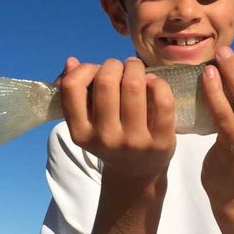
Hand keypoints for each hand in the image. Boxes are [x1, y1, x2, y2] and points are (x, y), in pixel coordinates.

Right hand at [59, 56, 175, 178]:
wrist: (137, 172)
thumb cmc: (110, 137)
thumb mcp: (87, 122)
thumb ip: (76, 92)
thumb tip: (71, 61)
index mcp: (80, 133)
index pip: (72, 87)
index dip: (85, 69)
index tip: (96, 72)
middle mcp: (105, 138)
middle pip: (106, 81)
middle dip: (113, 65)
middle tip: (120, 68)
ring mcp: (134, 142)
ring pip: (134, 85)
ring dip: (136, 68)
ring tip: (136, 71)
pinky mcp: (160, 142)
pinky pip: (162, 100)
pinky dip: (158, 83)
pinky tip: (153, 84)